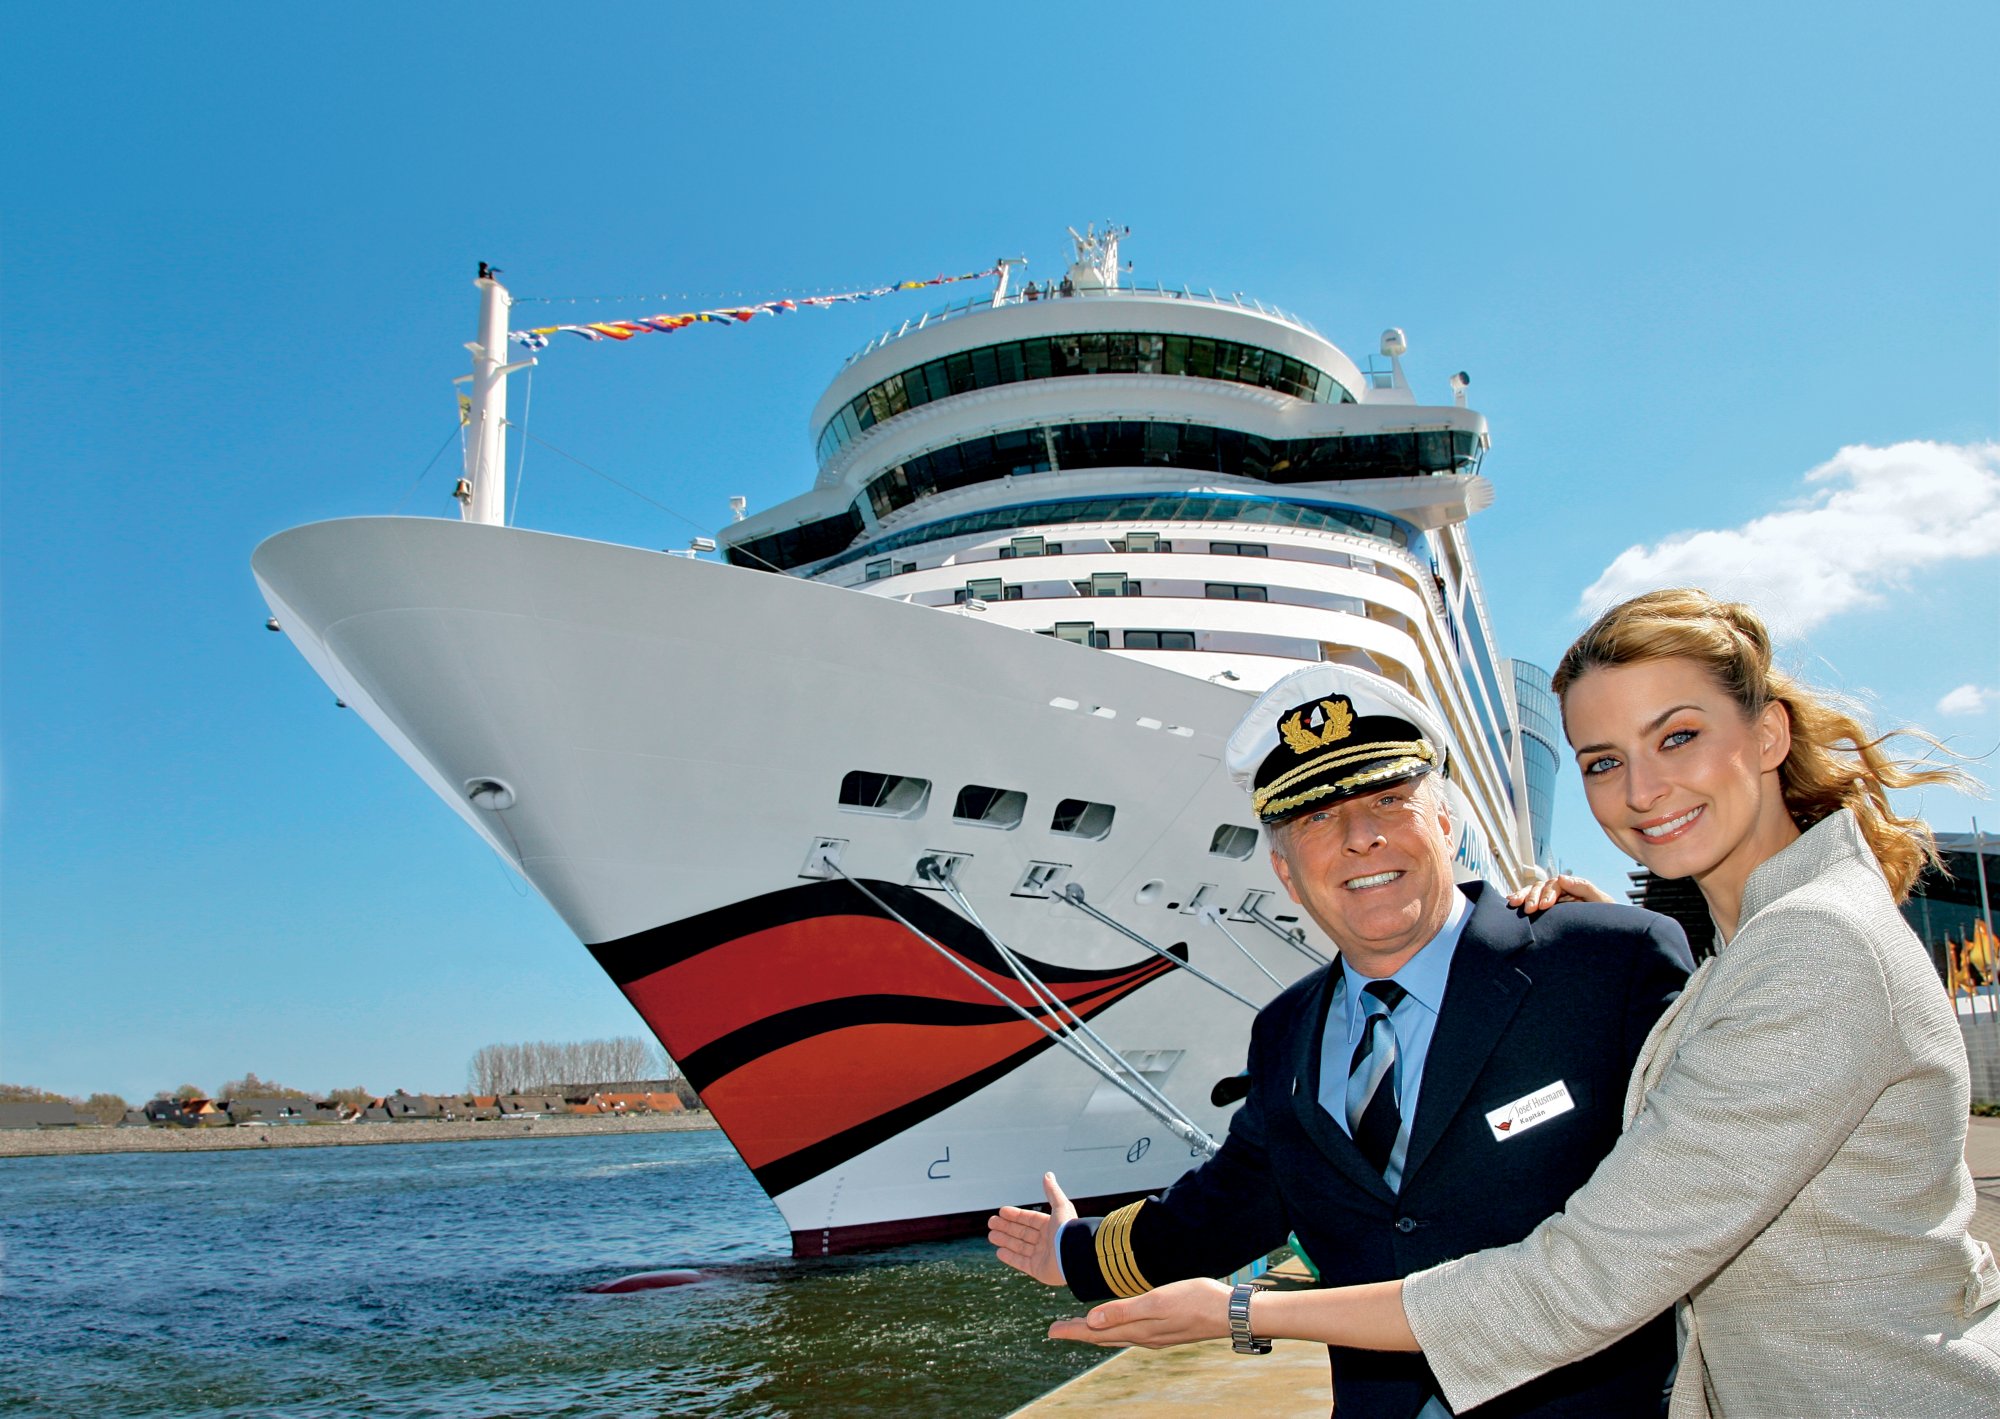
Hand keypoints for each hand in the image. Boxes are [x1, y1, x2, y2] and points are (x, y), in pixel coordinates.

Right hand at [987, 1172, 1075, 1286]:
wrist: (1075, 1255)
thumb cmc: (1069, 1230)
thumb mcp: (1061, 1206)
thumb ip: (1053, 1192)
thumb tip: (1048, 1174)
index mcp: (1052, 1227)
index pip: (1030, 1219)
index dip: (1016, 1215)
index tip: (1002, 1211)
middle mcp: (1047, 1242)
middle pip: (1022, 1233)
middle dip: (1006, 1227)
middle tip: (991, 1222)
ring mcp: (1042, 1256)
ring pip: (1019, 1247)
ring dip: (1005, 1240)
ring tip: (990, 1235)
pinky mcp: (1038, 1270)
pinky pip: (1021, 1263)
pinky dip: (1010, 1257)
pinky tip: (999, 1251)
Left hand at [1047, 1277, 1233, 1347]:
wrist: (1230, 1312)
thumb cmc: (1195, 1300)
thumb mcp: (1156, 1301)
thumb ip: (1123, 1311)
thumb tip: (1091, 1320)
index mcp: (1138, 1329)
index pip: (1096, 1332)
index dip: (1072, 1331)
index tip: (1050, 1331)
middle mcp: (1143, 1337)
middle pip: (1102, 1337)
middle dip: (1078, 1332)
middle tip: (1056, 1330)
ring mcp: (1155, 1336)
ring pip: (1116, 1337)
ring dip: (1095, 1332)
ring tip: (1080, 1327)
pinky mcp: (1166, 1331)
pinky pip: (1131, 1334)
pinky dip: (1115, 1330)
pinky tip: (1118, 1324)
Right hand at [1507, 873, 1613, 913]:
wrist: (1607, 936)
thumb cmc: (1606, 919)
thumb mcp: (1601, 902)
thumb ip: (1584, 887)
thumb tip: (1562, 877)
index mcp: (1572, 888)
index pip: (1556, 885)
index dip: (1548, 894)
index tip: (1544, 906)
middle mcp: (1560, 891)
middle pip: (1541, 887)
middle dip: (1533, 896)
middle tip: (1528, 910)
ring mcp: (1552, 900)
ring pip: (1533, 892)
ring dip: (1523, 896)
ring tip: (1514, 903)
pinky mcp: (1545, 911)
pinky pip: (1530, 901)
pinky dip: (1520, 898)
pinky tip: (1510, 901)